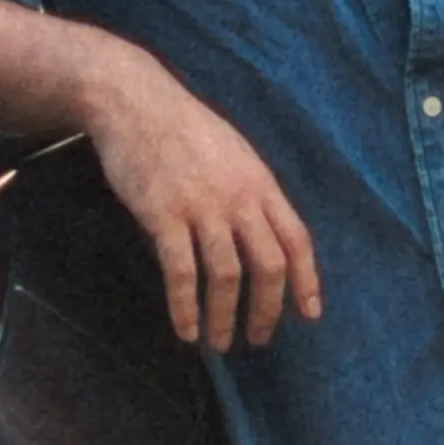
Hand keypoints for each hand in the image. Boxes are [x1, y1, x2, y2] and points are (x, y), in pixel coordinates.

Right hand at [0, 1, 321, 350]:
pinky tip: (186, 329)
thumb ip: (249, 191)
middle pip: (268, 265)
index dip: (306, 281)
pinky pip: (182, 272)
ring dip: (225, 317)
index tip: (309, 314)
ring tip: (220, 343)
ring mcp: (202, 206)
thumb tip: (262, 232)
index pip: (296, 239)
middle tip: (259, 338)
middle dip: (267, 310)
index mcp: (260, 182)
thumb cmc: (181, 128)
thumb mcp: (232, 153)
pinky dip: (186, 307)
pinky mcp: (164, 214)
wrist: (134, 101)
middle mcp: (239, 197)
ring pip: (227, 276)